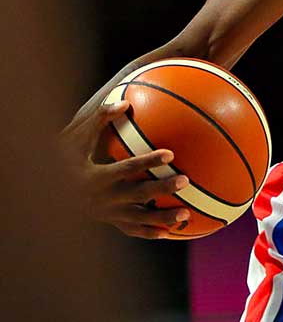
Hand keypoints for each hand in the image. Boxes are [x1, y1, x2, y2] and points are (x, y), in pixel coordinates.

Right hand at [60, 99, 191, 237]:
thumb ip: (100, 119)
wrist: (41, 190)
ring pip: (138, 219)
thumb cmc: (60, 157)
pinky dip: (149, 233)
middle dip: (161, 189)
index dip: (147, 162)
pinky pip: (130, 230)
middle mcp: (101, 198)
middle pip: (137, 195)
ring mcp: (105, 213)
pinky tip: (169, 234)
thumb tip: (126, 102)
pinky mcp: (107, 221)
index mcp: (94, 177)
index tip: (170, 154)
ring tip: (186, 215)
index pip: (125, 169)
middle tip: (185, 180)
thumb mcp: (74, 137)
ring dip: (162, 219)